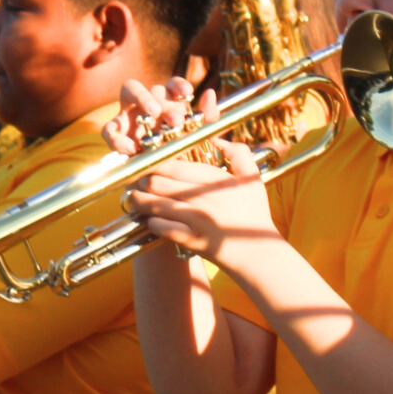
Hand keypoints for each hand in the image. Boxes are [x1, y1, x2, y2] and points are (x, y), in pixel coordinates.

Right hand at [105, 78, 202, 156]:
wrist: (162, 178)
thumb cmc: (180, 152)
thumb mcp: (198, 137)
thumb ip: (207, 117)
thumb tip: (210, 94)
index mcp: (169, 101)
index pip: (172, 85)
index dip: (179, 85)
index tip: (189, 93)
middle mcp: (149, 102)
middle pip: (153, 88)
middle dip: (165, 98)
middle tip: (175, 118)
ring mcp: (130, 113)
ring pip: (129, 90)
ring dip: (143, 98)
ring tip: (153, 115)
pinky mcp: (116, 131)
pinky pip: (110, 128)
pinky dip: (117, 135)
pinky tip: (131, 148)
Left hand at [125, 138, 277, 271]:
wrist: (258, 253)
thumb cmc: (255, 215)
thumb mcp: (253, 180)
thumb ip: (239, 154)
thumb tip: (219, 140)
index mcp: (215, 179)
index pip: (173, 164)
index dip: (153, 163)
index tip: (147, 164)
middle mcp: (202, 197)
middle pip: (156, 182)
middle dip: (141, 181)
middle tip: (136, 182)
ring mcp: (195, 219)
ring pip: (153, 204)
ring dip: (139, 201)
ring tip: (134, 198)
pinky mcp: (189, 240)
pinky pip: (159, 227)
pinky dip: (151, 222)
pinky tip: (150, 220)